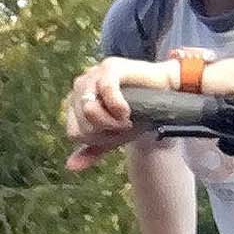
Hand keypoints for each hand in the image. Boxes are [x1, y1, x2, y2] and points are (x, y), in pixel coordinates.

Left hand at [64, 56, 175, 172]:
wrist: (163, 96)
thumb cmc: (135, 115)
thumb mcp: (112, 137)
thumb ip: (91, 150)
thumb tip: (70, 166)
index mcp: (75, 102)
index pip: (74, 133)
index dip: (97, 140)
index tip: (115, 134)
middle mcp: (80, 86)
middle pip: (82, 125)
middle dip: (107, 132)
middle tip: (125, 124)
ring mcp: (93, 74)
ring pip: (89, 110)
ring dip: (112, 122)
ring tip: (127, 118)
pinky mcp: (111, 66)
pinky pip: (106, 90)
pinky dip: (118, 106)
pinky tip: (127, 110)